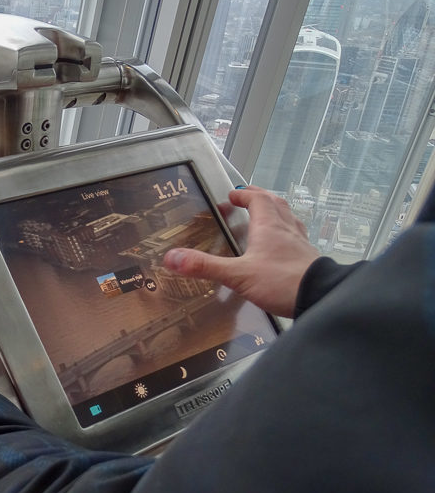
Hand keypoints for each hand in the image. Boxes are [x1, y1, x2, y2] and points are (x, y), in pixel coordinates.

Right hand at [163, 186, 319, 317]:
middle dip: (261, 198)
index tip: (233, 195)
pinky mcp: (309, 259)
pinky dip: (288, 233)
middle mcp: (287, 230)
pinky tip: (284, 245)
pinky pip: (297, 238)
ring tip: (268, 214)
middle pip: (276, 204)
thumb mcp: (237, 275)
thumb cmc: (282, 282)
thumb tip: (173, 258)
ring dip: (277, 212)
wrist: (320, 297)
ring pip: (289, 218)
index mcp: (269, 226)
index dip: (245, 194)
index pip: (257, 199)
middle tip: (250, 197)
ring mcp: (300, 244)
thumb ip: (205, 266)